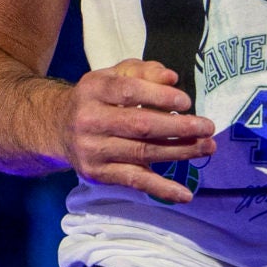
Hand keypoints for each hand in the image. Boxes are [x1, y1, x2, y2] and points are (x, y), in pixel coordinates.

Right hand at [55, 59, 214, 204]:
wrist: (59, 127)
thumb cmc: (98, 99)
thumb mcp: (114, 76)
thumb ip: (143, 72)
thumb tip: (171, 78)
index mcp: (93, 89)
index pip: (129, 91)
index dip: (159, 96)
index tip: (186, 102)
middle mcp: (89, 119)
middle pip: (139, 125)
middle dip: (178, 127)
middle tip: (207, 127)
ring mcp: (93, 149)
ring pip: (142, 153)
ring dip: (180, 152)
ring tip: (206, 148)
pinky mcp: (99, 173)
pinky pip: (134, 181)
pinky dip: (161, 189)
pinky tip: (185, 194)